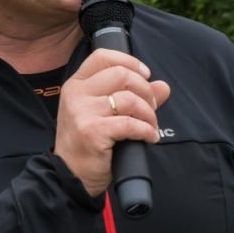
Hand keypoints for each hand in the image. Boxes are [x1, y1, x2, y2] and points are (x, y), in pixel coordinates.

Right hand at [54, 49, 172, 196]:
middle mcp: (76, 94)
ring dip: (149, 114)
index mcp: (76, 84)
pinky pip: (130, 123)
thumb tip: (163, 86)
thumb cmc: (86, 144)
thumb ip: (133, 96)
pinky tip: (150, 138)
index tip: (146, 75)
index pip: (103, 56)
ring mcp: (82, 112)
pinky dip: (146, 130)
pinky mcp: (92, 131)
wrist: (69, 176)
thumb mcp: (104, 114)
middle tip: (151, 107)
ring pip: (129, 99)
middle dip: (145, 90)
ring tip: (151, 126)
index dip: (130, 62)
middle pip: (122, 75)